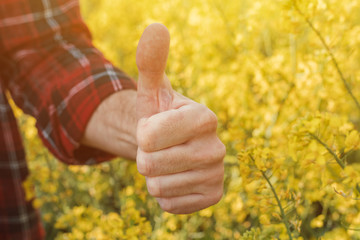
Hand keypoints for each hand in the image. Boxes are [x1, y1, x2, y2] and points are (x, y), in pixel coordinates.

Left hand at [136, 23, 224, 213]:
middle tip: (159, 148)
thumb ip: (150, 62)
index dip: (142, 134)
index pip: (149, 137)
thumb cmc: (159, 116)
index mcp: (205, 117)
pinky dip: (165, 194)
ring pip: (159, 187)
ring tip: (168, 162)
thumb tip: (156, 27)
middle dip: (145, 157)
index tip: (154, 128)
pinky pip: (170, 204)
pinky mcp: (214, 196)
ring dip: (154, 176)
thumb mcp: (152, 90)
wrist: (172, 146)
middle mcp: (218, 147)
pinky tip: (177, 179)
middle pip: (151, 165)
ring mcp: (218, 174)